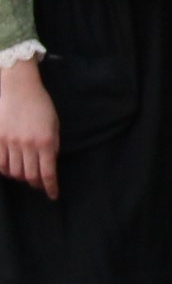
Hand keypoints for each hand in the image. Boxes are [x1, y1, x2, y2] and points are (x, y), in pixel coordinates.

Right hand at [0, 60, 57, 199]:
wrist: (19, 88)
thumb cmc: (40, 106)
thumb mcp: (54, 126)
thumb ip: (52, 146)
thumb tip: (49, 164)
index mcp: (45, 142)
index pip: (48, 173)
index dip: (50, 187)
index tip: (52, 195)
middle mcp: (27, 145)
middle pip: (29, 176)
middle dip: (36, 184)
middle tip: (39, 185)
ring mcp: (10, 142)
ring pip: (14, 171)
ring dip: (20, 177)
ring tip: (25, 175)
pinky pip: (0, 162)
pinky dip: (6, 170)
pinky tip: (10, 169)